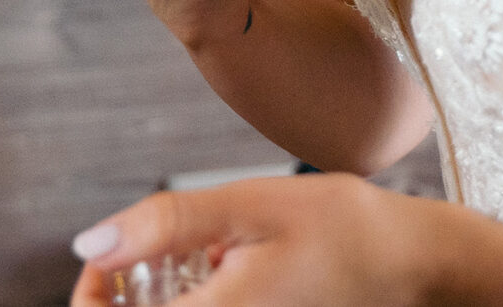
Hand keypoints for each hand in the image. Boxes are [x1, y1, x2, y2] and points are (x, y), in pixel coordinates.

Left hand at [67, 173, 439, 306]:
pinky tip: (221, 272)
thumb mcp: (248, 205)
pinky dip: (197, 301)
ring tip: (191, 257)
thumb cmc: (343, 230)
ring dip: (160, 301)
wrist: (413, 267)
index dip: (89, 297)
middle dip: (124, 297)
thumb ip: (165, 225)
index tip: (103, 257)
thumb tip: (90, 243)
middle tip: (143, 252)